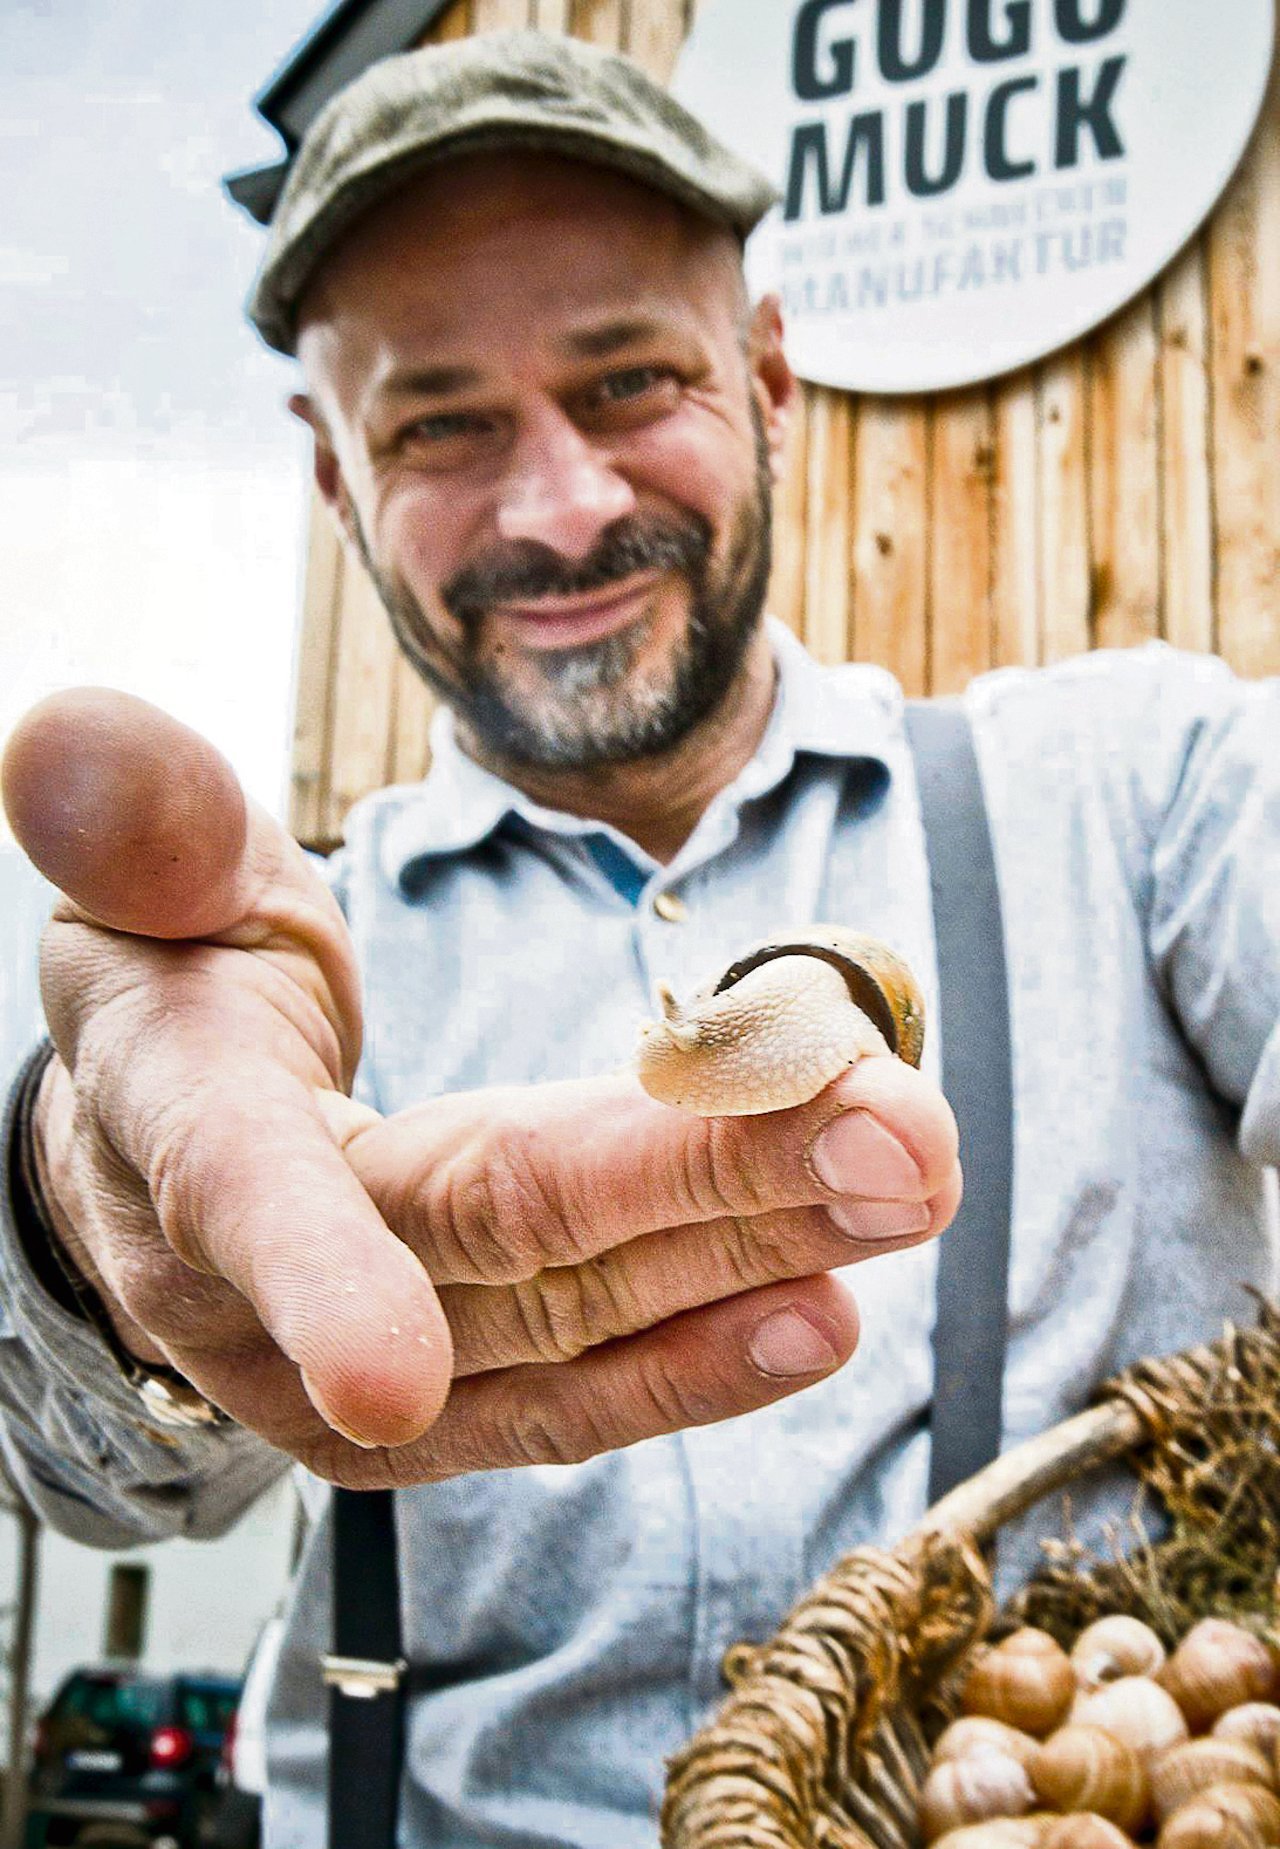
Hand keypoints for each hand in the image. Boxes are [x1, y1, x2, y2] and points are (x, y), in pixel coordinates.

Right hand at [3, 691, 960, 1487]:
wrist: (177, 1137)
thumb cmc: (174, 984)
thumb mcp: (147, 882)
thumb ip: (139, 820)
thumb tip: (71, 735)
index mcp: (178, 1128)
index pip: (245, 1198)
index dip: (315, 1278)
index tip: (388, 1379)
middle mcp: (263, 1285)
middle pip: (495, 1244)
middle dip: (699, 1189)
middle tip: (892, 1132)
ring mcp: (362, 1368)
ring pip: (572, 1326)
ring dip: (754, 1255)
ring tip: (907, 1188)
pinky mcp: (455, 1399)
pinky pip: (584, 1391)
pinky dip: (705, 1356)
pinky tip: (825, 1308)